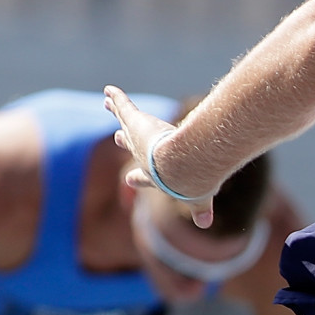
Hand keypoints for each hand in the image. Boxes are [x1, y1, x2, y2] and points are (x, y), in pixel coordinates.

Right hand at [103, 85, 212, 230]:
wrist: (184, 167)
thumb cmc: (193, 182)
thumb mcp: (199, 197)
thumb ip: (201, 209)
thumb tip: (206, 224)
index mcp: (156, 175)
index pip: (144, 177)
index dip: (138, 178)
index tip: (131, 178)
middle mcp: (143, 157)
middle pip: (131, 145)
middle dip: (125, 140)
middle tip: (118, 136)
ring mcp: (137, 138)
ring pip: (125, 121)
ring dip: (118, 111)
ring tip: (108, 102)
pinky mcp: (135, 121)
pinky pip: (123, 106)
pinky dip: (116, 97)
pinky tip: (110, 90)